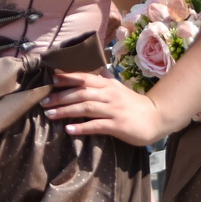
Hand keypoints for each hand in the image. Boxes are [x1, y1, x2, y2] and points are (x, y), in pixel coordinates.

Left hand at [43, 70, 176, 145]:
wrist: (156, 118)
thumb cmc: (134, 105)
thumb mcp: (119, 89)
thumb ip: (105, 81)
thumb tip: (93, 72)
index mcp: (109, 85)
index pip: (85, 78)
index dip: (68, 79)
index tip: (52, 81)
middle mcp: (110, 95)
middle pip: (81, 93)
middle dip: (60, 97)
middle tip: (44, 102)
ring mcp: (114, 110)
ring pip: (86, 107)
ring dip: (65, 110)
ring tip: (50, 115)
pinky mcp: (118, 125)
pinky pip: (96, 125)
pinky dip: (81, 127)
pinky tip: (69, 130)